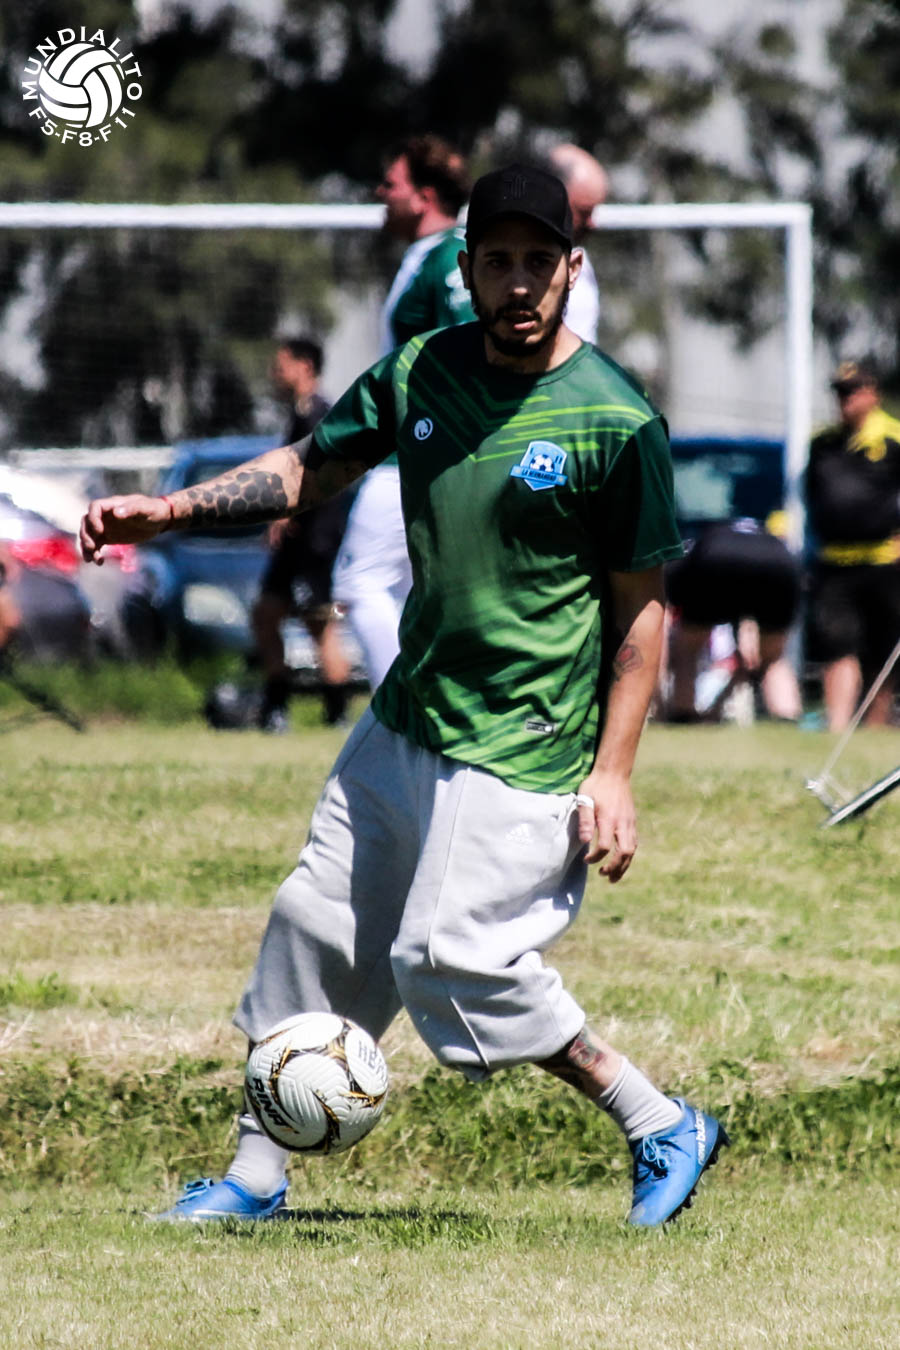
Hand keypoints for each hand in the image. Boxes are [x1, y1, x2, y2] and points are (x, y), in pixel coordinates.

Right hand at [80, 494, 172, 563]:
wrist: (159, 520)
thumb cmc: (153, 510)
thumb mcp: (146, 509)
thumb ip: (132, 509)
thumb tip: (116, 513)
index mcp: (113, 504)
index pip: (95, 507)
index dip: (93, 519)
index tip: (100, 531)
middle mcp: (106, 515)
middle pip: (87, 522)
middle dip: (86, 535)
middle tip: (91, 548)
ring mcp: (106, 526)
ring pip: (89, 535)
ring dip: (87, 547)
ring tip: (93, 559)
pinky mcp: (108, 537)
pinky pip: (96, 544)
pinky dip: (94, 553)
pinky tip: (99, 562)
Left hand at [574, 768, 636, 882]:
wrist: (614, 773)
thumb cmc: (596, 785)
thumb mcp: (585, 798)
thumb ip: (584, 820)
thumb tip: (584, 841)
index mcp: (609, 819)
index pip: (605, 847)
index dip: (595, 857)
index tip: (585, 860)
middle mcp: (622, 823)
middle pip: (624, 853)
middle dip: (614, 868)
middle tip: (603, 875)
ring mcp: (630, 823)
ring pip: (632, 850)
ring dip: (623, 866)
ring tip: (613, 877)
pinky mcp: (633, 821)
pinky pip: (634, 843)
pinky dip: (628, 856)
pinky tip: (621, 861)